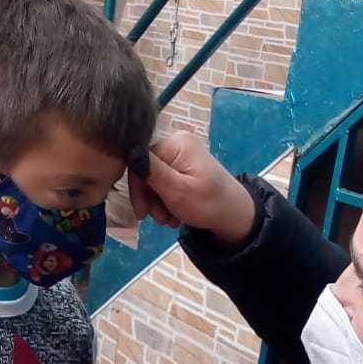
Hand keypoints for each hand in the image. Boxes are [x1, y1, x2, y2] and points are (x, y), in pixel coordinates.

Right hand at [127, 129, 256, 246]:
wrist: (235, 216)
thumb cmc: (209, 204)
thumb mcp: (177, 191)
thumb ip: (151, 172)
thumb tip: (127, 152)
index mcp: (175, 142)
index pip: (139, 160)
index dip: (137, 188)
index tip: (143, 214)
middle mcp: (176, 142)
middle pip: (146, 170)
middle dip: (150, 199)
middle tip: (161, 219)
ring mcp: (180, 154)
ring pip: (153, 179)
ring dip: (157, 203)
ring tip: (170, 220)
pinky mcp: (183, 166)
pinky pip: (163, 182)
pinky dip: (165, 200)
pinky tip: (174, 214)